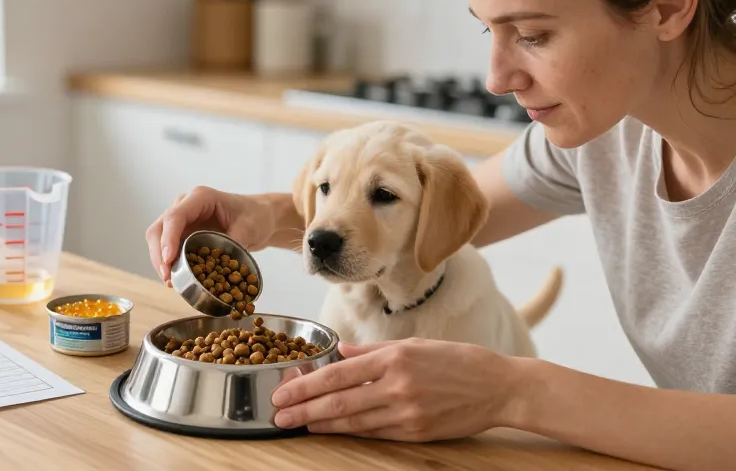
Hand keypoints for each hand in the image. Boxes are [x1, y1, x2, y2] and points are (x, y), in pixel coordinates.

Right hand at [146, 186, 276, 285]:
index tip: (169, 260)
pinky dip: (169, 264)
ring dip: (160, 262)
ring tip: (171, 283)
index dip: (168, 239)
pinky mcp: (183, 234)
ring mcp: (182, 220)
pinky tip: (176, 280)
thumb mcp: (250, 228)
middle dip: (159, 254)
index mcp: (200, 198)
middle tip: (168, 278)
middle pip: (159, 228)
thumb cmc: (255, 215)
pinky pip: (168, 249)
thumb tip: (222, 265)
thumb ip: (235, 243)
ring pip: (158, 240)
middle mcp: (185, 206)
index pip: (175, 216)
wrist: (259, 217)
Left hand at [270, 338, 522, 441]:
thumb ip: (373, 350)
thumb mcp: (414, 345)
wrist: (500, 387)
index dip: (305, 386)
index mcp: (394, 357)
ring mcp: (407, 412)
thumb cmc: (458, 360)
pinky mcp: (417, 432)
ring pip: (353, 422)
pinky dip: (350, 432)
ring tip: (299, 424)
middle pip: (338, 401)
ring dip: (322, 424)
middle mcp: (397, 385)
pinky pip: (375, 433)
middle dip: (303, 409)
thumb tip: (341, 352)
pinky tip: (332, 430)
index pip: (337, 374)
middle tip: (279, 416)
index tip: (283, 392)